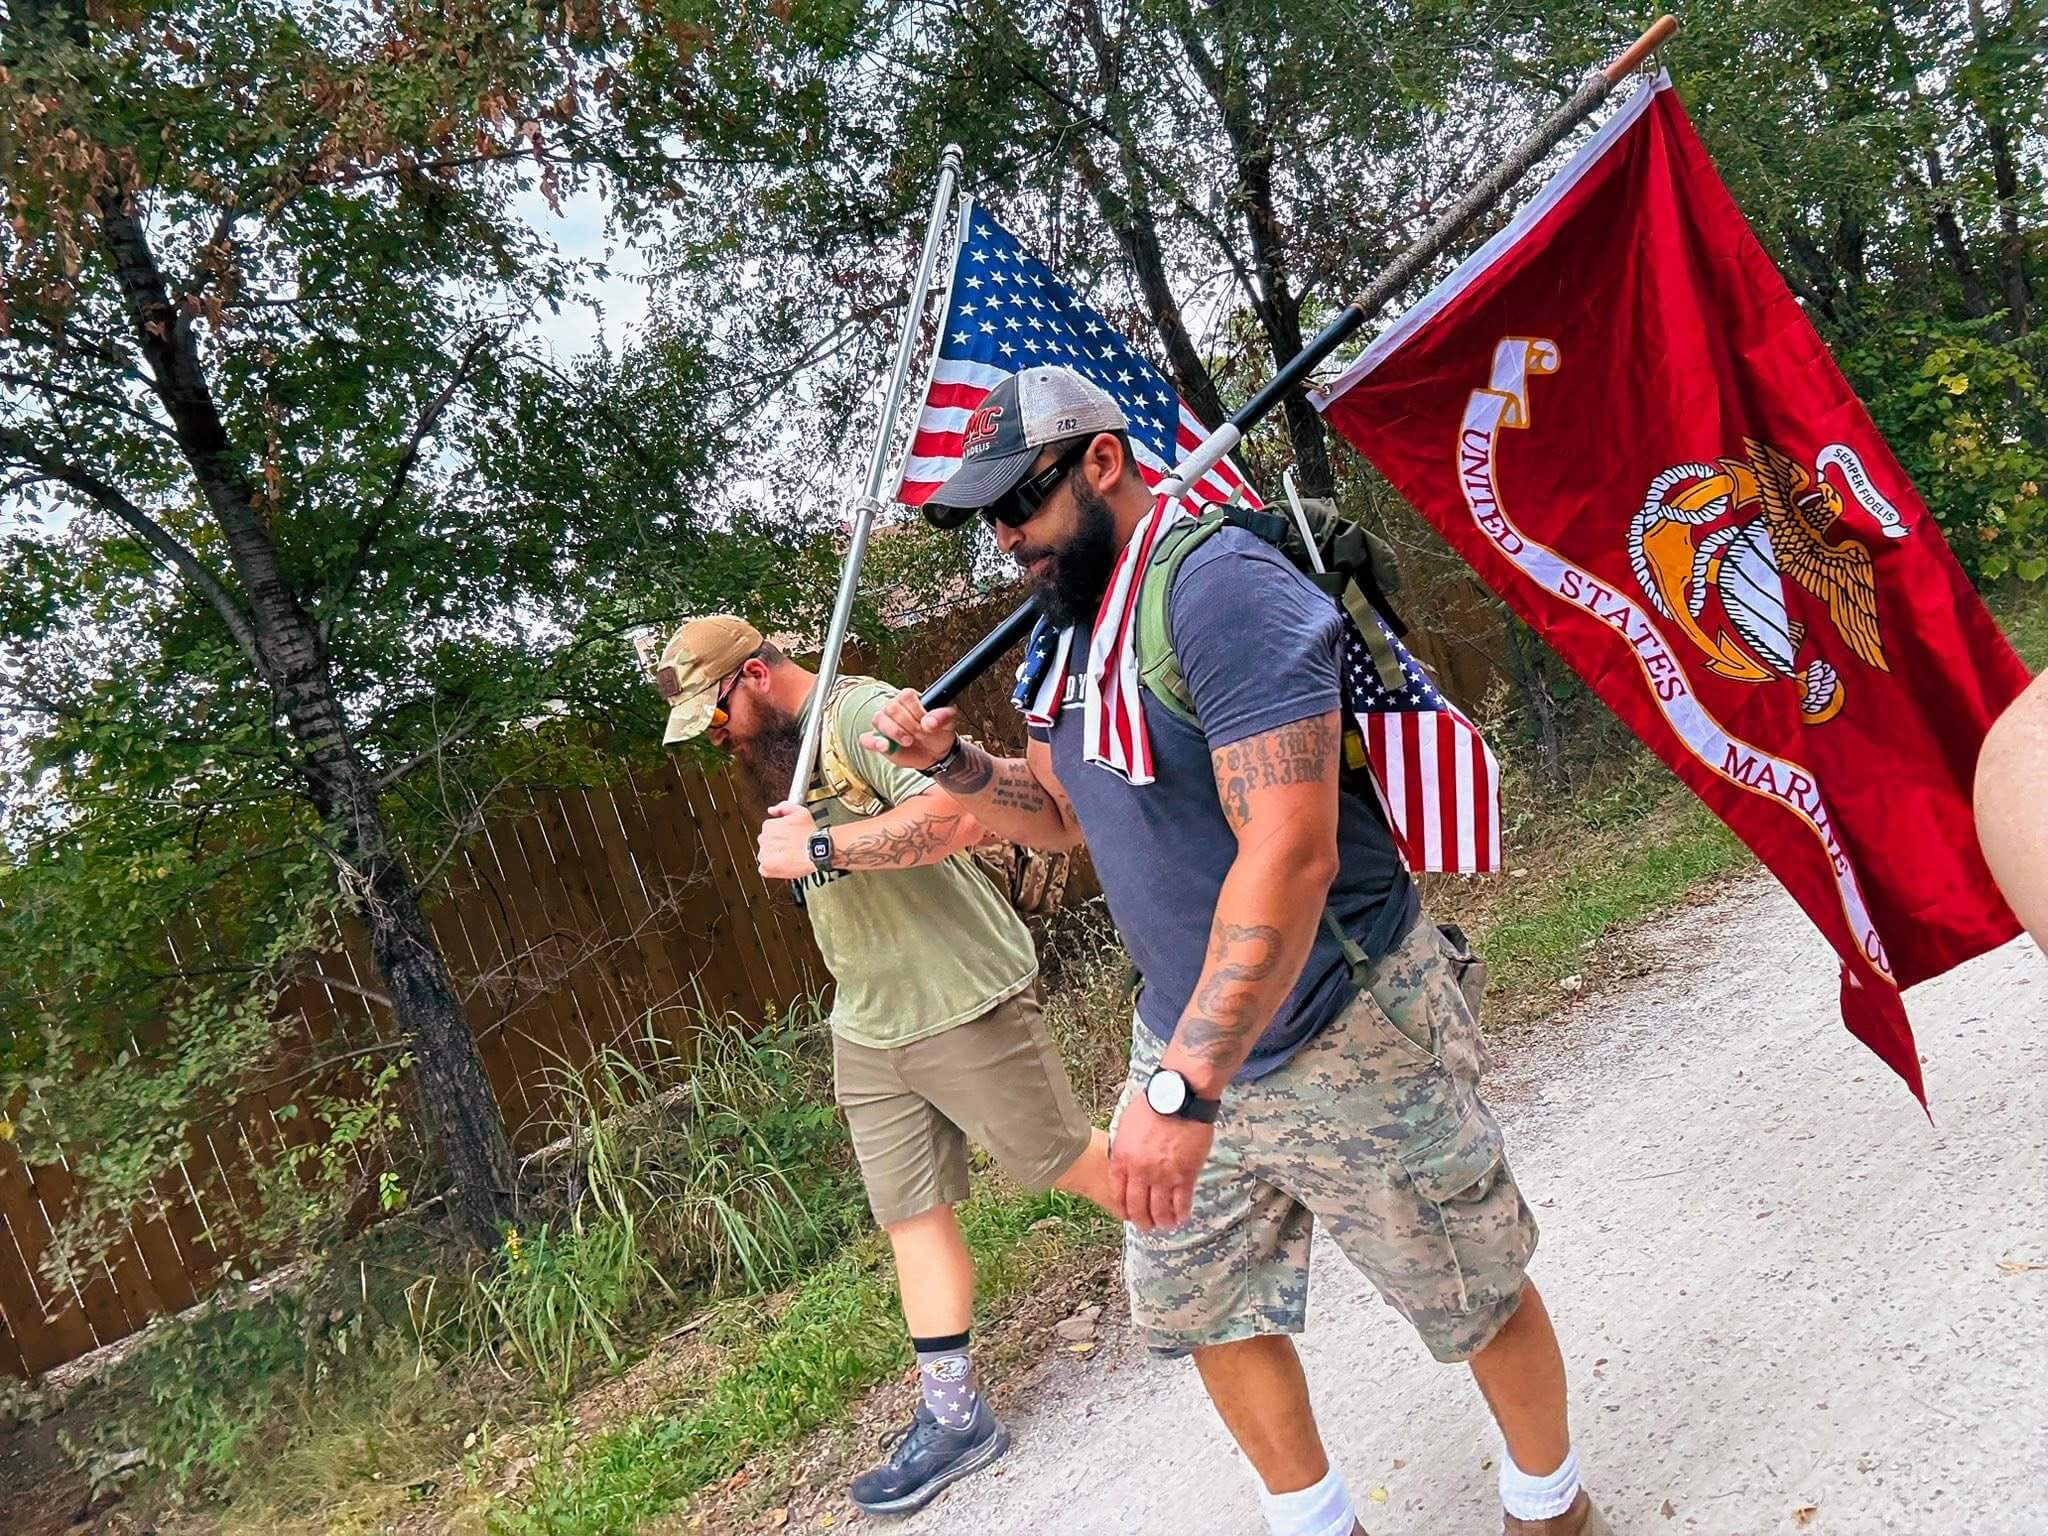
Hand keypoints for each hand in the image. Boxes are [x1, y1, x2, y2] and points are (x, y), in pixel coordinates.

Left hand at [756, 802, 819, 880]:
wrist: (816, 852)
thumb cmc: (810, 834)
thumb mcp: (800, 812)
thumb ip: (783, 807)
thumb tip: (772, 810)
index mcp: (769, 826)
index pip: (769, 829)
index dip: (780, 833)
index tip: (788, 836)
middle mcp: (764, 840)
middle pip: (766, 842)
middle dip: (776, 844)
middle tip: (789, 846)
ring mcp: (764, 855)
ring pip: (765, 855)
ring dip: (774, 856)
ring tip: (788, 856)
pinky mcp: (767, 868)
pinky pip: (765, 869)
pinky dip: (772, 868)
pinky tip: (784, 865)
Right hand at [860, 688, 958, 771]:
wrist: (935, 753)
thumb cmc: (939, 733)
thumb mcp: (949, 723)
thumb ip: (944, 717)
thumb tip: (930, 722)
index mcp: (910, 699)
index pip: (906, 696)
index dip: (916, 710)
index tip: (927, 724)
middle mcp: (894, 708)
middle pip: (892, 708)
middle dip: (908, 724)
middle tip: (920, 735)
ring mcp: (884, 724)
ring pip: (879, 719)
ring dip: (894, 732)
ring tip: (908, 742)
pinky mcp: (878, 740)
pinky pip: (867, 739)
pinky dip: (874, 742)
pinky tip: (885, 747)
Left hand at [1109, 1100, 1213, 1232]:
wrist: (1178, 1096)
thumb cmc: (1152, 1105)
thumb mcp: (1126, 1126)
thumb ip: (1124, 1148)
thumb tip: (1124, 1162)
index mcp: (1122, 1159)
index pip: (1118, 1195)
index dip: (1124, 1210)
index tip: (1128, 1215)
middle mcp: (1140, 1172)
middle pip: (1138, 1208)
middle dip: (1142, 1221)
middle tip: (1146, 1226)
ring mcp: (1163, 1176)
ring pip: (1160, 1210)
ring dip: (1162, 1221)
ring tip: (1166, 1224)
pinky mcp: (1185, 1174)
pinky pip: (1182, 1202)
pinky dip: (1181, 1213)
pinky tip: (1182, 1217)